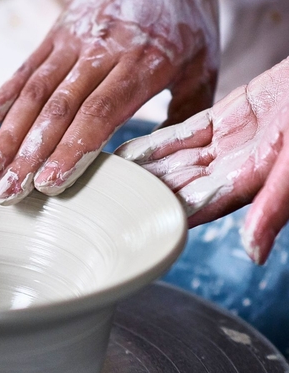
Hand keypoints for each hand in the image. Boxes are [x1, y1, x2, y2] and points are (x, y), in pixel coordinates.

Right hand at [0, 0, 217, 204]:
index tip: (47, 184)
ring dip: (7, 134)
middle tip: (5, 193)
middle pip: (58, 109)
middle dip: (28, 155)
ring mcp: (74, 39)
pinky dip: (3, 95)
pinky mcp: (57, 31)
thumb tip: (169, 165)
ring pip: (34, 92)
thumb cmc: (186, 14)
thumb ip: (188, 112)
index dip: (71, 150)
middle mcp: (102, 50)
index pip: (100, 113)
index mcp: (144, 62)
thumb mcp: (205, 60)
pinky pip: (27, 67)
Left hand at [116, 57, 288, 264]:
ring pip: (174, 161)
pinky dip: (156, 142)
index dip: (159, 215)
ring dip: (142, 170)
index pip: (192, 207)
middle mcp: (232, 171)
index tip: (124, 225)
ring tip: (105, 178)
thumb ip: (275, 205)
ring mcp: (227, 146)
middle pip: (175, 187)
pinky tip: (129, 151)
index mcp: (247, 186)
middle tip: (100, 201)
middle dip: (140, 194)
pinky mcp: (225, 119)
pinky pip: (183, 134)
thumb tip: (254, 253)